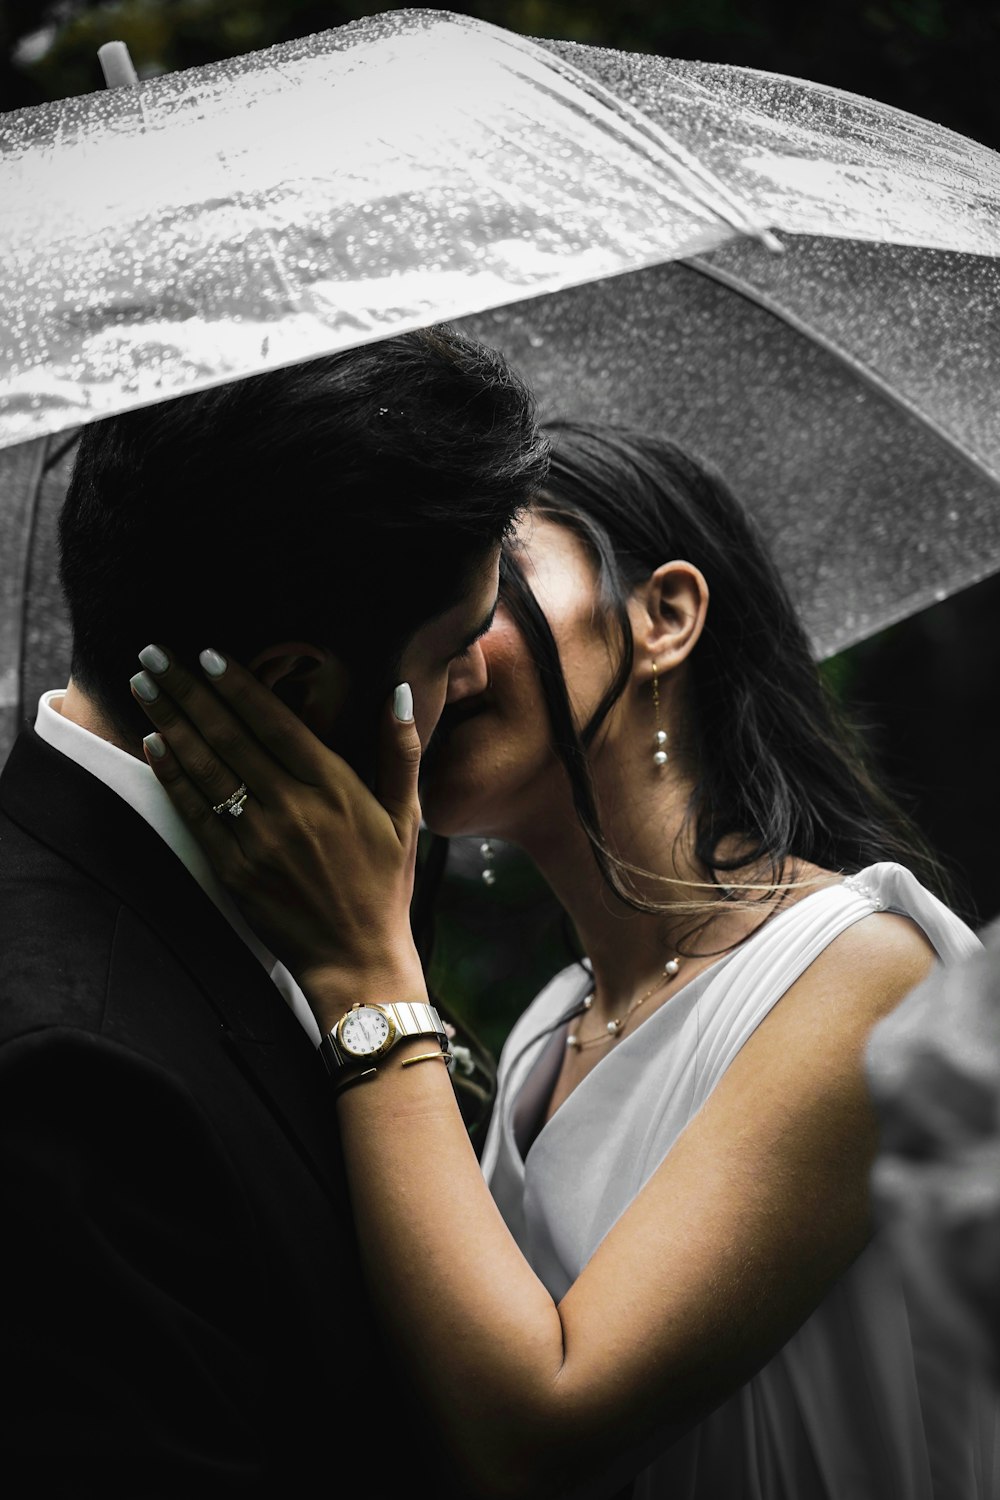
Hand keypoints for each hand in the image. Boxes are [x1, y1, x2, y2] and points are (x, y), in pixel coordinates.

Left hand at [129, 646, 426, 1026]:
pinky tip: (154, 744)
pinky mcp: (235, 871)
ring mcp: (260, 841)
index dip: (238, 686)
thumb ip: (400, 752)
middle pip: (230, 737)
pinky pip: (196, 814)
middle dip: (187, 690)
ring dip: (170, 722)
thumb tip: (400, 692)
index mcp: (336, 789)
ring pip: (206, 768)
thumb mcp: (405, 816)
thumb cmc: (384, 885)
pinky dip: (172, 776)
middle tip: (153, 654)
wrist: (357, 960)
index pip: (276, 723)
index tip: (206, 653)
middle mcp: (294, 809)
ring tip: (143, 686)